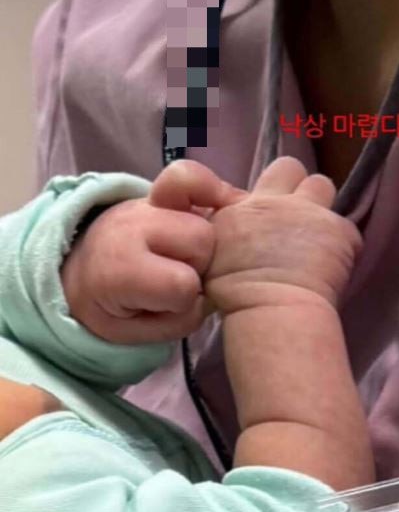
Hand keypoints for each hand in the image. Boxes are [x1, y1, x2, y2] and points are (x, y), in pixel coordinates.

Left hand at [61, 161, 244, 343]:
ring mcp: (148, 203)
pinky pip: (192, 177)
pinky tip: (207, 211)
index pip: (182, 284)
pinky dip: (206, 192)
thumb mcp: (133, 334)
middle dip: (199, 267)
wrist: (76, 267)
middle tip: (178, 277)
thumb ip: (177, 323)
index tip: (166, 305)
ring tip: (183, 256)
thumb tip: (210, 296)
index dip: (183, 302)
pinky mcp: (160, 191)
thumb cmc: (109, 306)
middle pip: (201, 240)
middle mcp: (134, 225)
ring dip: (203, 243)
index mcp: (120, 267)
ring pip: (206, 219)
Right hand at [205, 157, 361, 314]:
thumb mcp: (211, 257)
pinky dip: (345, 246)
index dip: (264, 197)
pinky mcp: (341, 231)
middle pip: (289, 167)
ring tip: (319, 235)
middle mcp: (277, 201)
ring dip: (321, 206)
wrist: (272, 309)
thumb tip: (234, 233)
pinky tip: (336, 266)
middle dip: (294, 186)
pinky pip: (348, 230)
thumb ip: (226, 234)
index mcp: (242, 208)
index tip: (266, 217)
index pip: (252, 184)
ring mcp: (311, 212)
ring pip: (323, 184)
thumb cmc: (236, 297)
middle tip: (296, 216)